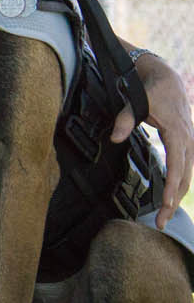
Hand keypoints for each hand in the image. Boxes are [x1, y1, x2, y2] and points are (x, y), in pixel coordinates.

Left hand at [110, 54, 193, 228]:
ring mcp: (189, 143)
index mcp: (178, 133)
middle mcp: (188, 141)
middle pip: (184, 177)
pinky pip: (185, 169)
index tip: (166, 206)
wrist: (165, 79)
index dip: (172, 188)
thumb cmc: (150, 91)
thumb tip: (115, 138)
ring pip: (187, 175)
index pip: (177, 166)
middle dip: (174, 201)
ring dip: (178, 196)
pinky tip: (170, 199)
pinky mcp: (185, 145)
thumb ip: (125, 120)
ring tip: (164, 216)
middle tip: (160, 222)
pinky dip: (179, 185)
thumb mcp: (136, 101)